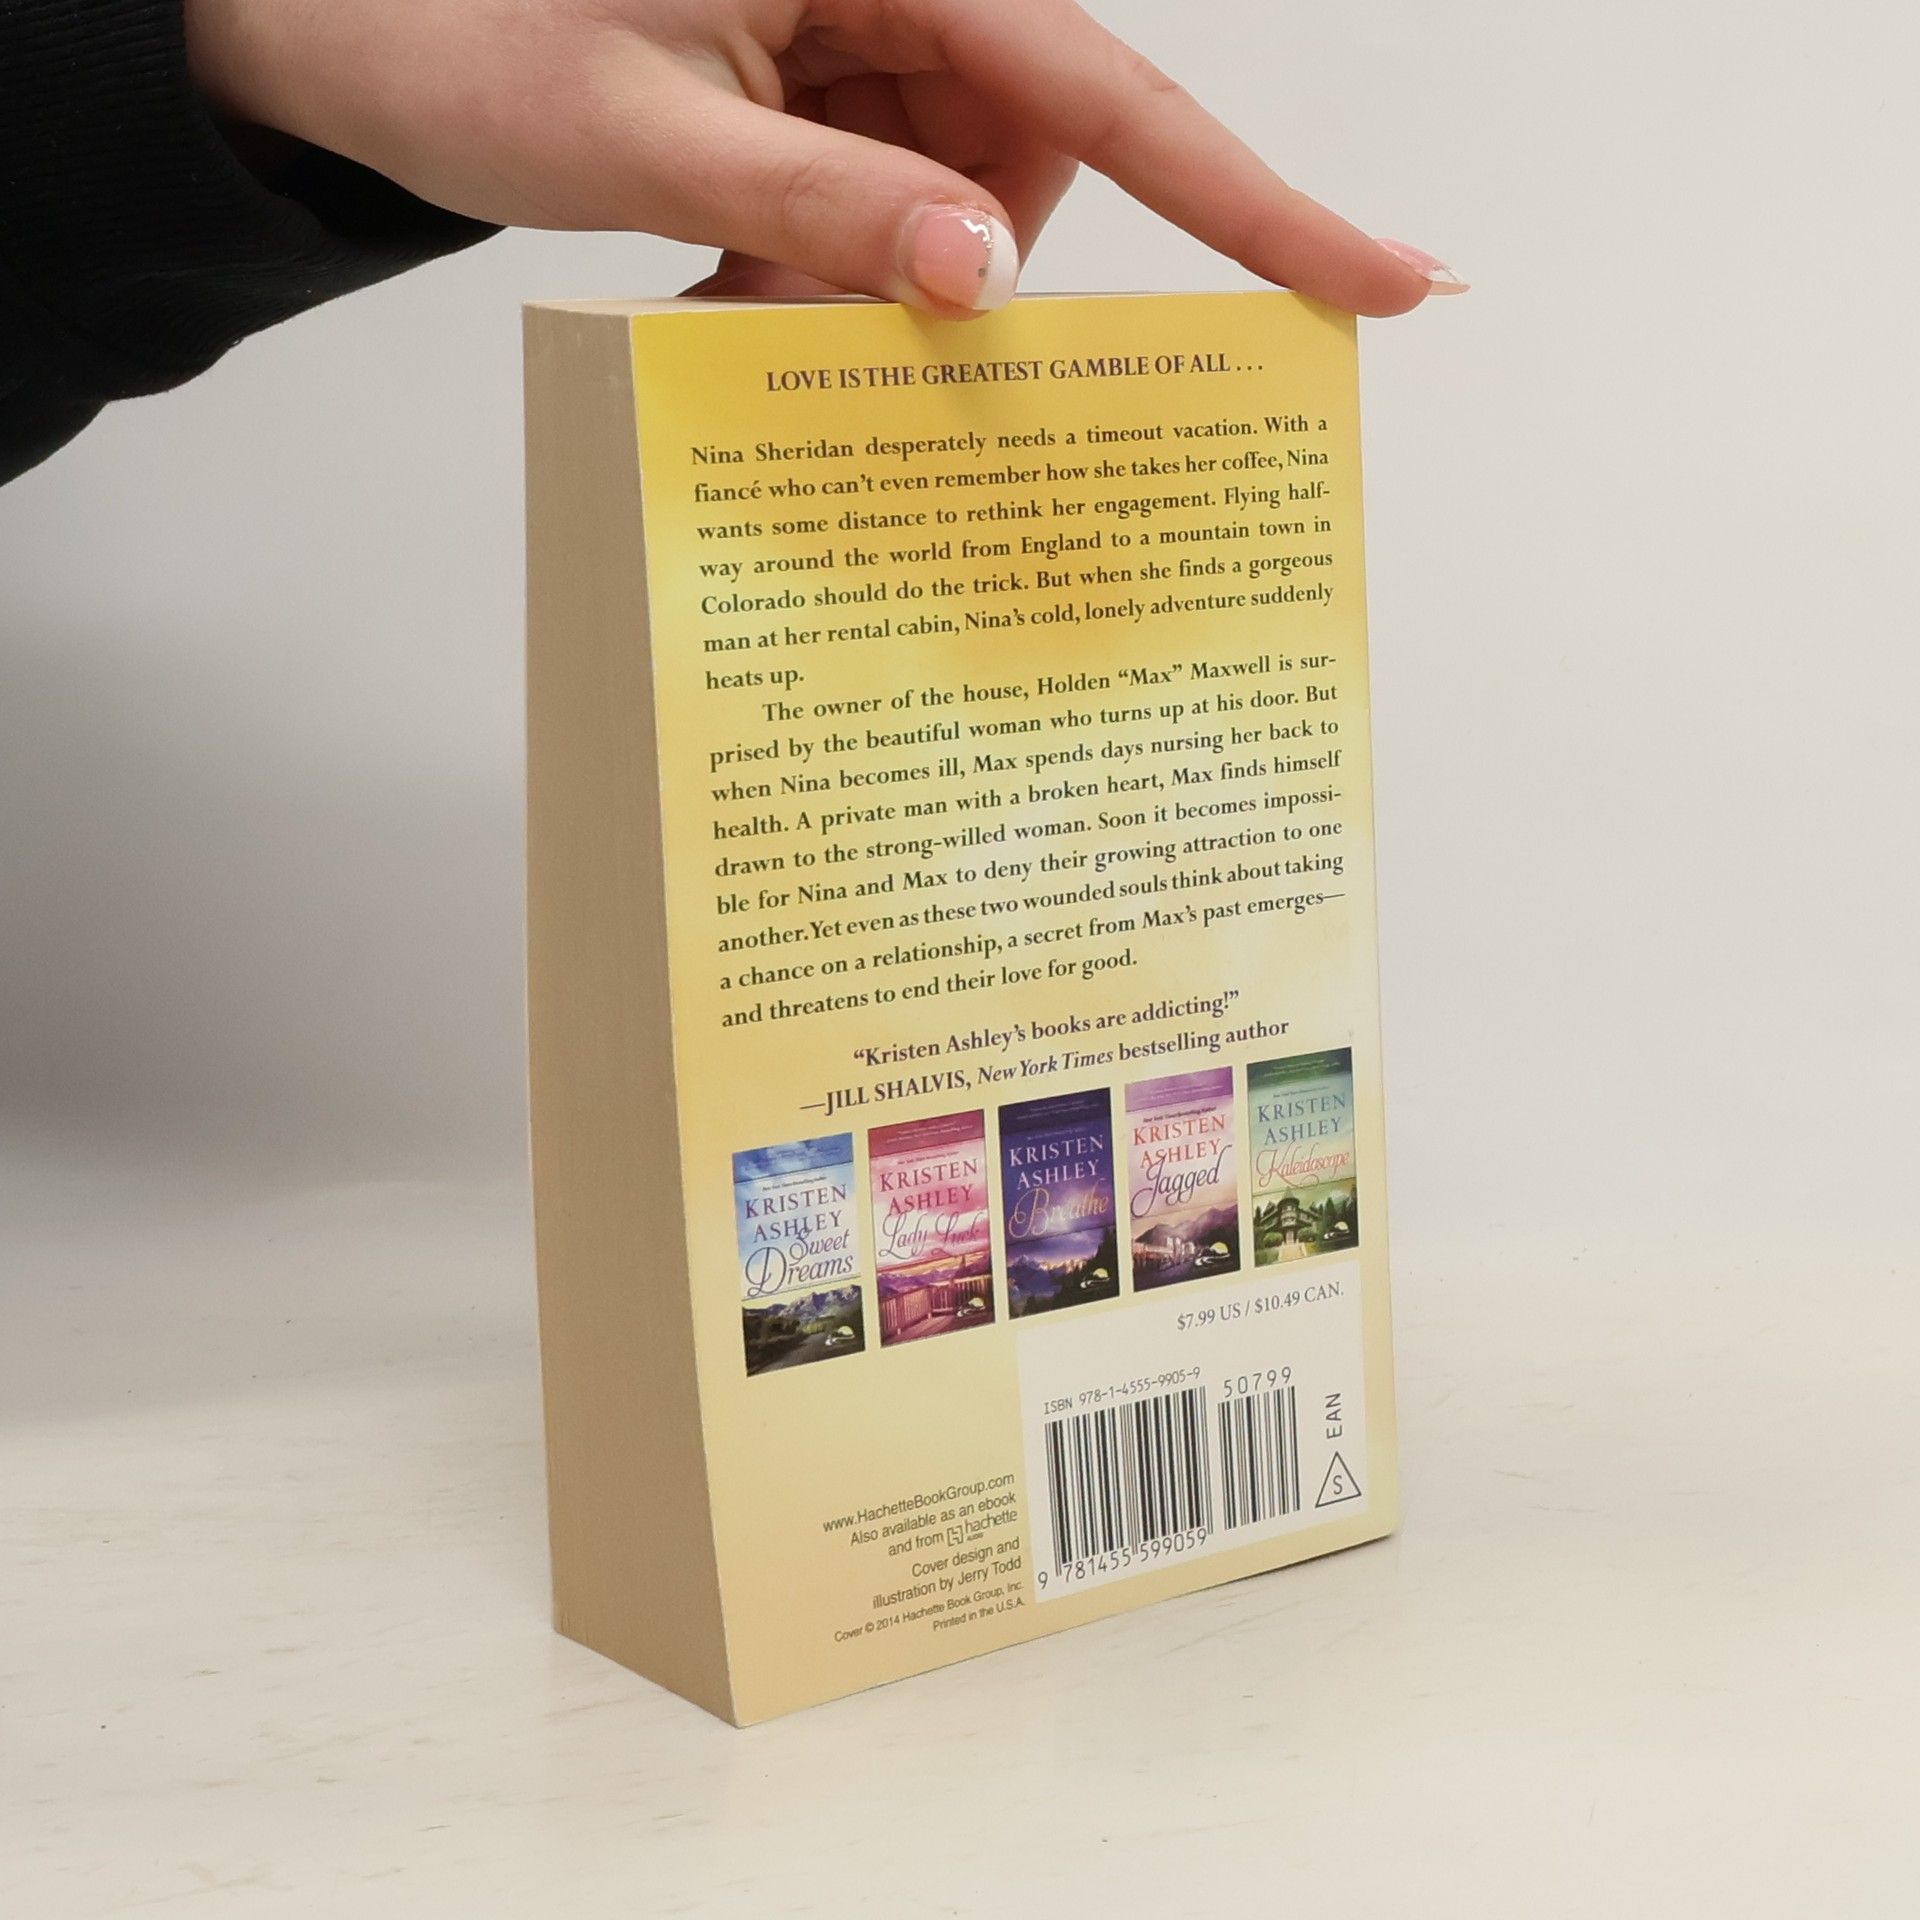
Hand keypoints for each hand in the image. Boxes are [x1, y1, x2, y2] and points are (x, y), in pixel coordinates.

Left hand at [184, 0, 1463, 316]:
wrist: (342, 19)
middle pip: (1027, 165)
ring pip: (953, 204)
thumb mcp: (643, 132)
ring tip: (723, 287)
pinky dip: (820, 271)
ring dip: (861, 285)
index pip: (1107, 90)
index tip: (1383, 277)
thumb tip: (982, 286)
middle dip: (943, 276)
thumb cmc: (457, 30)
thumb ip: (825, 205)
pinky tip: (724, 270)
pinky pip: (883, 204)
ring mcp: (863, 36)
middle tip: (798, 319)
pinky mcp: (826, 86)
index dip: (1254, 198)